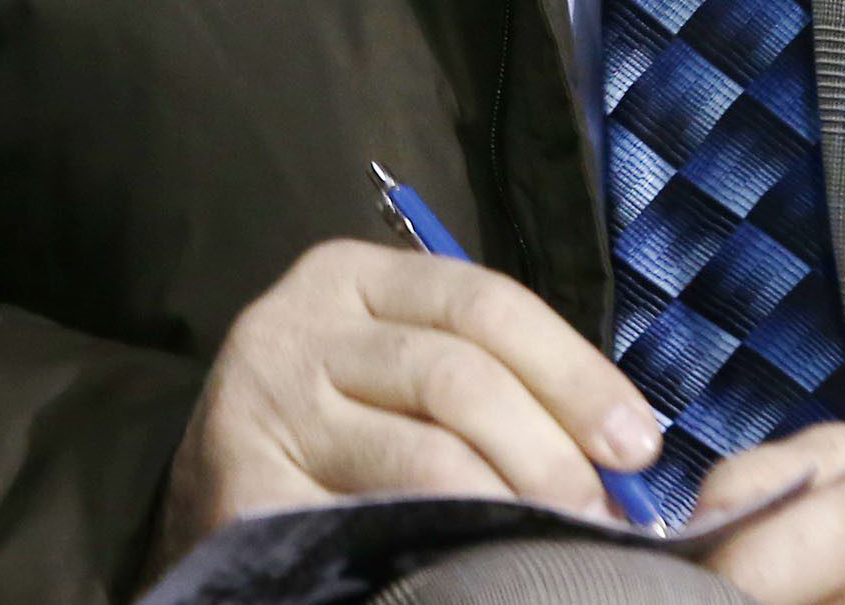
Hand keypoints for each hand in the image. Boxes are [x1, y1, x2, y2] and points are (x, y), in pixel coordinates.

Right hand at [150, 240, 664, 574]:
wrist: (206, 507)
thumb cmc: (340, 440)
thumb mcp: (401, 377)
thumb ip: (494, 381)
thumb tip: (622, 443)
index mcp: (351, 277)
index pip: (483, 302)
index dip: (574, 371)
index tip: (638, 443)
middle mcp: (297, 325)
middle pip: (457, 375)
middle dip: (548, 453)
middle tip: (598, 517)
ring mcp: (263, 405)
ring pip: (421, 455)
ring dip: (506, 508)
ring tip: (549, 546)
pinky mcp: (242, 488)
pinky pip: (366, 522)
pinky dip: (434, 547)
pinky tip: (466, 565)